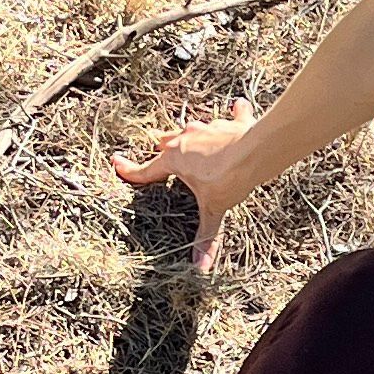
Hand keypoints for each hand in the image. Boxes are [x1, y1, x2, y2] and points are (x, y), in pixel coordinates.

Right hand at [114, 105, 259, 267]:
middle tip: (158, 151)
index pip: (146, 170)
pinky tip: (239, 107)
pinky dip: (235, 114)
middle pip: (166, 143)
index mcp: (175, 159)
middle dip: (161, 149)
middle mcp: (187, 139)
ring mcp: (209, 128)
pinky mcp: (233, 123)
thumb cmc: (229, 178)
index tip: (116, 163)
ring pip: (193, 128)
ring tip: (192, 134)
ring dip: (192, 134)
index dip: (129, 170)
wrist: (257, 152)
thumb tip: (199, 267)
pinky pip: (233, 115)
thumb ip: (206, 237)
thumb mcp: (213, 210)